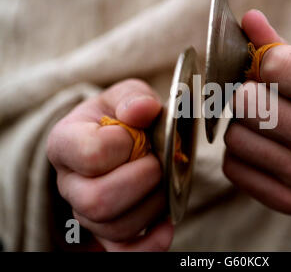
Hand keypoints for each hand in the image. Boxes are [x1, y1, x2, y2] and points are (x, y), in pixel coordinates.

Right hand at [47, 79, 172, 250]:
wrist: (122, 138)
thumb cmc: (121, 116)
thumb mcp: (127, 96)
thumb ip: (134, 97)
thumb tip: (142, 110)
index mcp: (66, 143)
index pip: (92, 154)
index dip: (126, 144)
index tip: (139, 134)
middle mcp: (69, 183)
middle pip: (97, 201)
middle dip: (143, 180)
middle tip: (160, 162)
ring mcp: (86, 213)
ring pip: (115, 227)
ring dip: (153, 204)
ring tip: (165, 182)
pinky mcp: (107, 233)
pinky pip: (123, 252)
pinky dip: (150, 244)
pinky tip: (166, 225)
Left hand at [223, 10, 290, 213]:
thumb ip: (276, 46)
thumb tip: (248, 18)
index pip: (277, 65)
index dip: (261, 62)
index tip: (265, 68)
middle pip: (247, 104)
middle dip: (245, 96)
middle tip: (257, 98)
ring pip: (234, 137)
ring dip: (239, 127)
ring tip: (261, 126)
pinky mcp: (290, 203)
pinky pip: (232, 168)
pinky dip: (239, 155)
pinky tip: (260, 149)